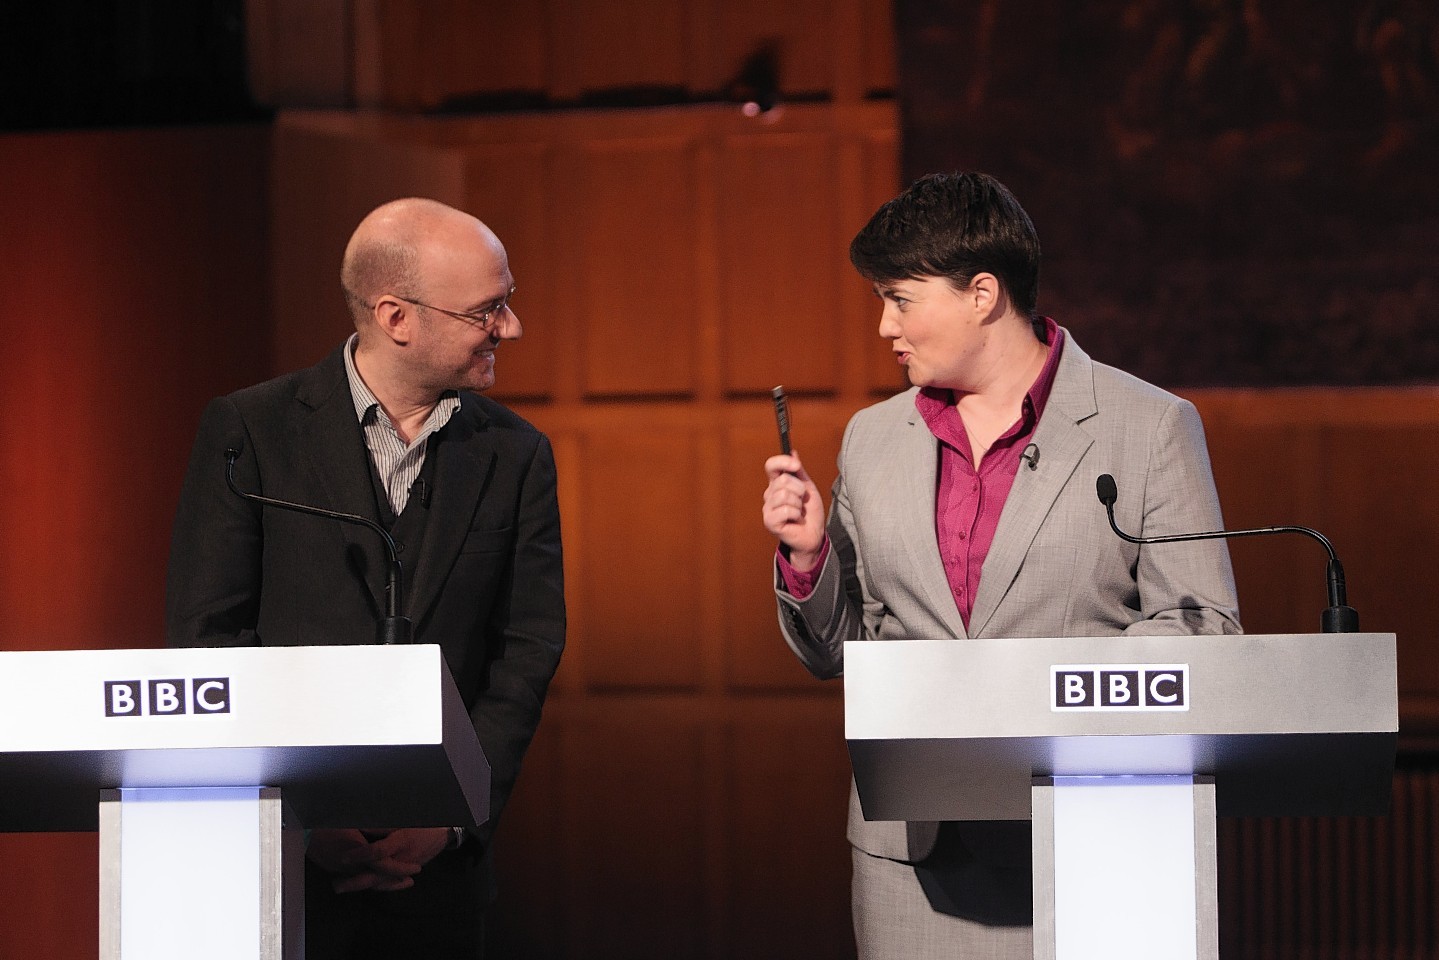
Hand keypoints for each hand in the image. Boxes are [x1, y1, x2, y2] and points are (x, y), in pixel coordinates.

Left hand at [307, 827, 451, 893]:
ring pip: (381, 882)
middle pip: (377, 875)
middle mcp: (403, 859)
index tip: (344, 856)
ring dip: (360, 885)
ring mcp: (405, 869)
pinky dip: (374, 886)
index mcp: (402, 841)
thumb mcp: (404, 818)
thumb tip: (360, 825)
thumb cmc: (424, 821)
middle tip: (336, 885)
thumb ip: (382, 824)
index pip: (378, 852)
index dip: (361, 854)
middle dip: (355, 881)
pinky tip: (361, 886)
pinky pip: (389, 883)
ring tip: (341, 886)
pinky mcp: (406, 872)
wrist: (445, 833)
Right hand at [762, 451, 825, 569]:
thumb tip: (793, 452)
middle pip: (783, 480)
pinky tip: (796, 520)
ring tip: (799, 511)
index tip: (796, 465)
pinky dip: (797, 515)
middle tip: (802, 500)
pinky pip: (786, 510)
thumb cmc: (809, 513)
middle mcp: (769, 495)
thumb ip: (799, 472)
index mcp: (776, 484)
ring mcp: (768, 508)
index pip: (771, 466)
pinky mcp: (769, 521)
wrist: (813, 534)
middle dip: (799, 490)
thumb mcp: (808, 487)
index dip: (783, 462)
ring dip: (798, 504)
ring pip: (784, 495)